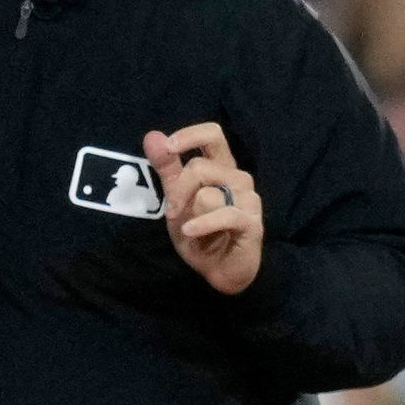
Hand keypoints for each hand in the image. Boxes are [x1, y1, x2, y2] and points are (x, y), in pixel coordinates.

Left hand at [146, 123, 263, 294]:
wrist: (217, 269)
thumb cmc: (199, 232)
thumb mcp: (176, 199)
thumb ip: (167, 168)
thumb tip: (152, 136)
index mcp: (222, 168)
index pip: (213, 135)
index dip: (191, 135)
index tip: (169, 147)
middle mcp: (239, 179)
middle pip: (201, 167)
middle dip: (178, 190)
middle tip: (170, 212)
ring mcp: (249, 200)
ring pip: (209, 193)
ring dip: (192, 213)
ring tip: (191, 229)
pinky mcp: (252, 223)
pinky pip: (223, 215)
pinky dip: (202, 225)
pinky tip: (191, 232)